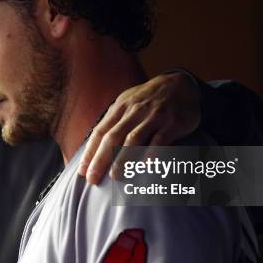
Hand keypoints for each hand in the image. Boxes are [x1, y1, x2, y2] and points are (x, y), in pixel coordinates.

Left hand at [77, 72, 201, 183]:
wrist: (180, 84)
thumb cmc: (148, 99)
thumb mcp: (126, 102)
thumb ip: (112, 121)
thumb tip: (93, 146)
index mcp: (120, 108)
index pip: (100, 132)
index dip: (90, 152)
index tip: (82, 171)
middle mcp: (135, 111)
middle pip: (113, 137)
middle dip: (101, 159)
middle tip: (93, 179)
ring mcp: (154, 116)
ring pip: (134, 138)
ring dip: (123, 158)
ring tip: (115, 175)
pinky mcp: (173, 122)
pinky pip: (161, 138)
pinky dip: (153, 151)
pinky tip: (146, 164)